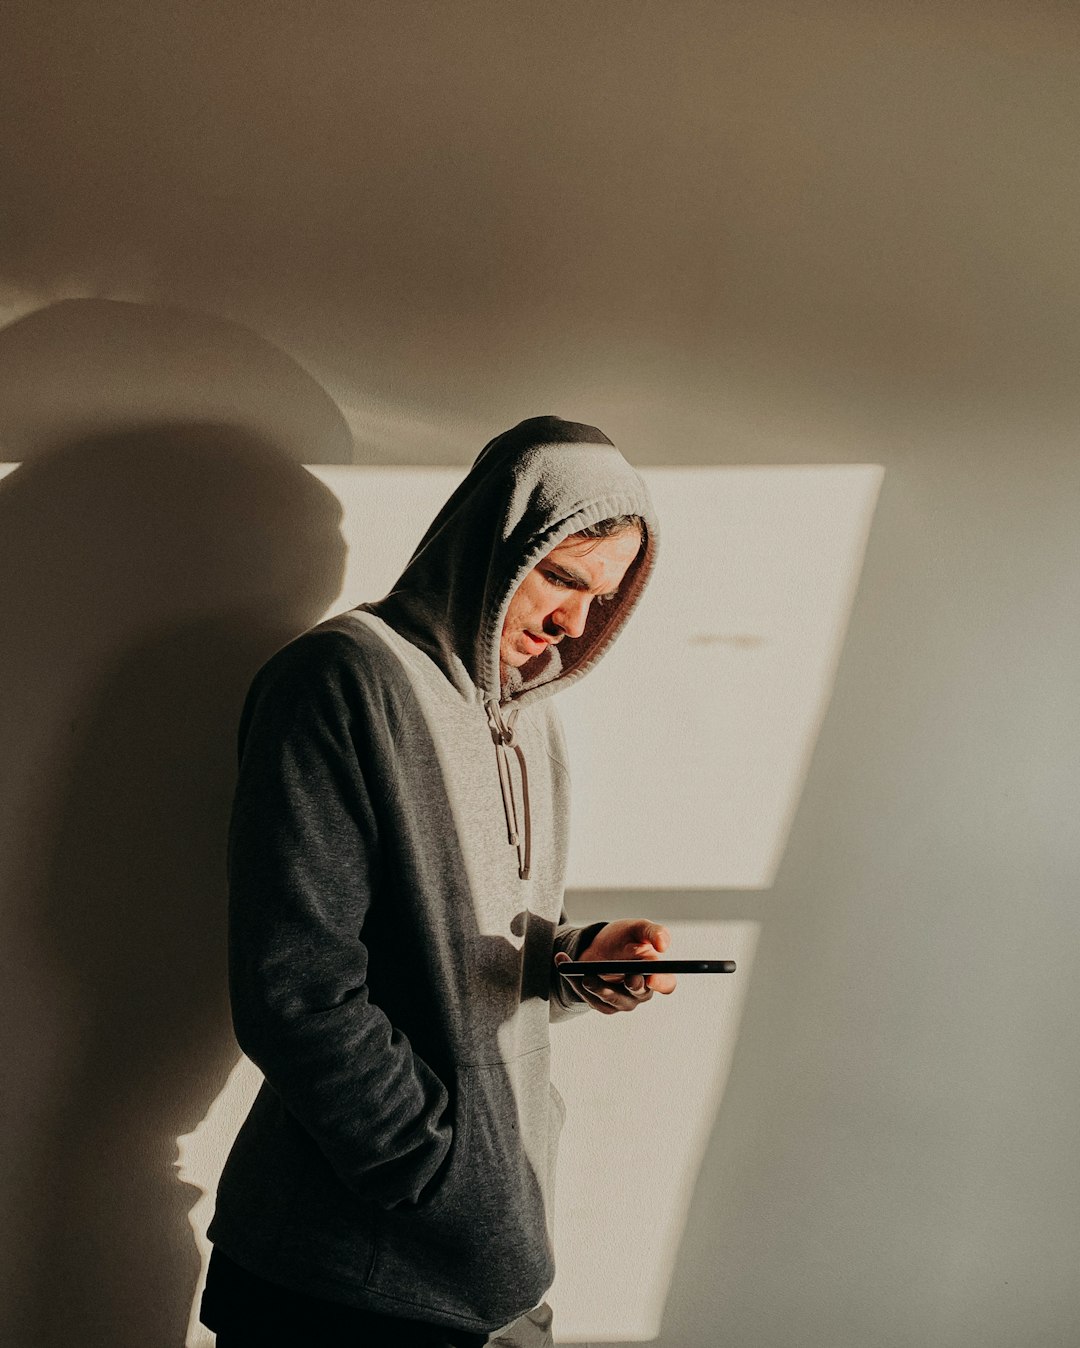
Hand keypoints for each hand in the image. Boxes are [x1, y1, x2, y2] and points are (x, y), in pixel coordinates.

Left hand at [554, 919, 676, 1014]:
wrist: (598, 946)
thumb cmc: (624, 938)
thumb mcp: (637, 929)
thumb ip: (653, 932)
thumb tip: (663, 945)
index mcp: (655, 974)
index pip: (666, 984)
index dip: (661, 982)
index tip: (652, 976)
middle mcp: (640, 992)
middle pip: (637, 994)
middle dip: (629, 984)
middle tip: (625, 976)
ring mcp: (621, 1001)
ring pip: (610, 998)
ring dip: (596, 985)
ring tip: (584, 972)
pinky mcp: (601, 1004)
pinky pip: (588, 996)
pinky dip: (574, 979)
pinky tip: (563, 960)